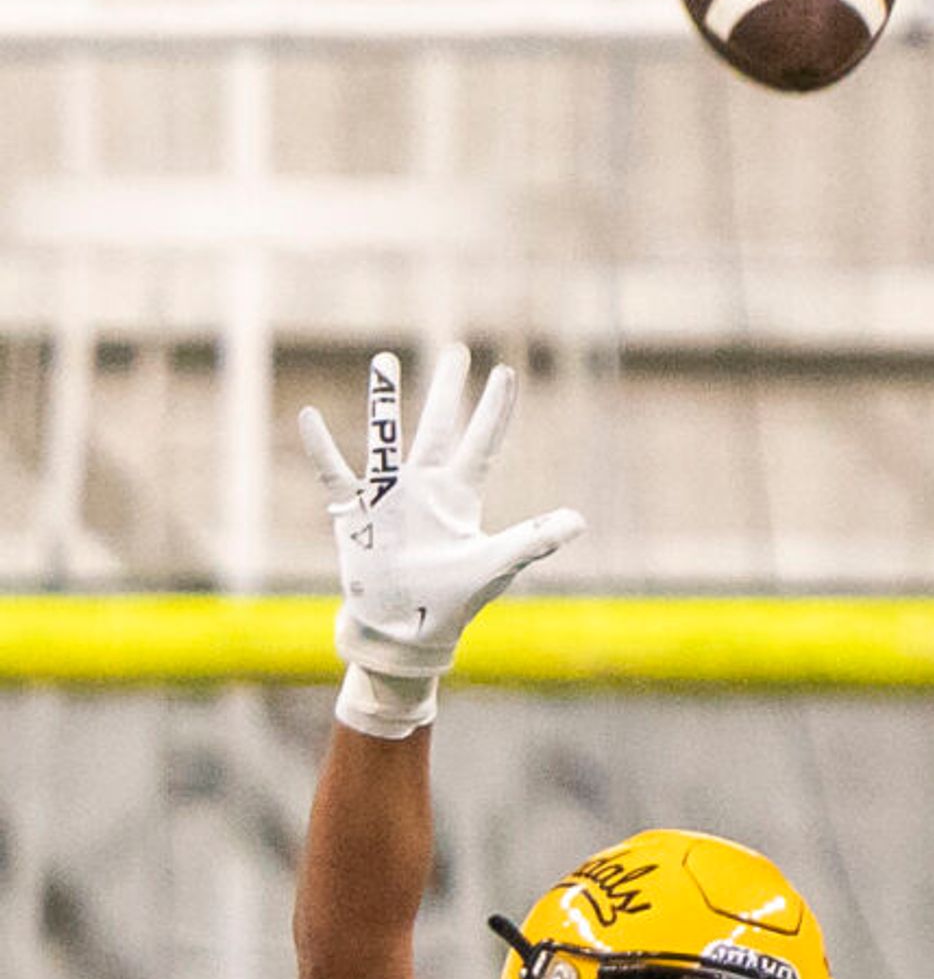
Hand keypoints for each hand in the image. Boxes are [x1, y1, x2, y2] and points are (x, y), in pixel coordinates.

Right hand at [300, 345, 584, 736]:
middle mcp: (425, 486)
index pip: (482, 443)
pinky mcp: (358, 511)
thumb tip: (579, 521)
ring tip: (385, 361)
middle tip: (456, 351)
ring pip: (386, 437)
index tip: (505, 373)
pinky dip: (323, 448)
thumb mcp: (495, 565)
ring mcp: (390, 494)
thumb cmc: (453, 599)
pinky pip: (336, 472)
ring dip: (385, 401)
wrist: (406, 627)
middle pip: (438, 427)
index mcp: (461, 496)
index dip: (495, 410)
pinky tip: (309, 417)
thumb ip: (533, 540)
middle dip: (447, 390)